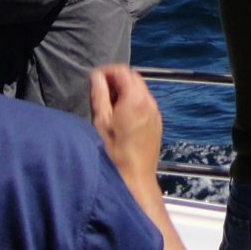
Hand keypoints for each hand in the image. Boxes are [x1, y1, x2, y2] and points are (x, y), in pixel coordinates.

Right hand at [90, 65, 160, 187]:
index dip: (107, 71)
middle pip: (133, 78)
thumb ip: (99, 95)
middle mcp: (150, 101)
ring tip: (108, 104)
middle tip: (100, 90)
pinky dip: (132, 101)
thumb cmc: (112, 153)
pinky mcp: (156, 122)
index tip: (94, 78)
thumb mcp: (100, 122)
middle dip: (116, 79)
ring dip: (124, 90)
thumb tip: (96, 77)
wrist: (134, 179)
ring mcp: (155, 112)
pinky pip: (145, 102)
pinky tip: (120, 115)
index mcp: (136, 99)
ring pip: (140, 90)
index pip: (123, 71)